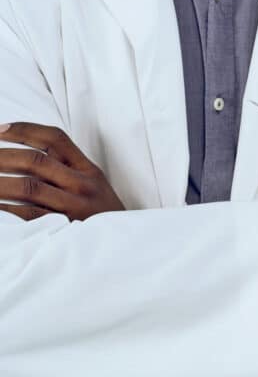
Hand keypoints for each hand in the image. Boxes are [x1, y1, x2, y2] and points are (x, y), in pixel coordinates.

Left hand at [0, 123, 124, 220]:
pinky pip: (29, 215)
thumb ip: (69, 169)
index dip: (24, 130)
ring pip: (29, 186)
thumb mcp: (95, 185)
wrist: (126, 246)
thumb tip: (25, 156)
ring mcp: (75, 207)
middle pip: (36, 160)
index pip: (55, 139)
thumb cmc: (102, 214)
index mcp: (89, 169)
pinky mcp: (66, 228)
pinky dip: (6, 209)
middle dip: (0, 156)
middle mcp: (83, 185)